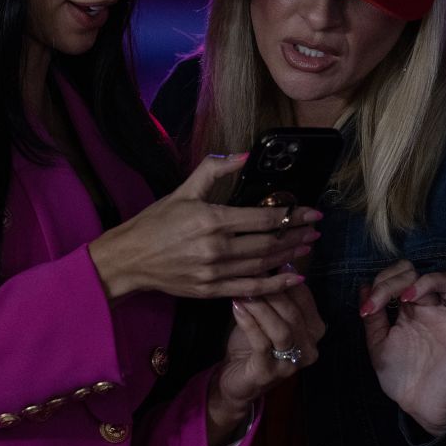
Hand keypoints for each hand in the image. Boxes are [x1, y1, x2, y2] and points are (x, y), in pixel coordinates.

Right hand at [88, 154, 322, 301]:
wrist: (130, 258)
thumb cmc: (156, 222)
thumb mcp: (184, 190)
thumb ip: (215, 170)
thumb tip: (244, 155)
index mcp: (212, 219)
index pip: (264, 216)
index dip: (293, 214)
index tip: (312, 213)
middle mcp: (216, 247)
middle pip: (269, 243)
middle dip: (297, 236)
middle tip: (315, 231)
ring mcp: (215, 272)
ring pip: (263, 265)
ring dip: (289, 256)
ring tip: (307, 247)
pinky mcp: (211, 290)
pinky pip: (250, 289)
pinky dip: (274, 285)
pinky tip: (292, 278)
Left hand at [207, 273, 325, 444]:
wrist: (237, 379)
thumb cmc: (253, 342)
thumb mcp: (267, 314)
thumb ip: (273, 294)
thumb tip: (270, 260)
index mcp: (314, 330)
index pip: (305, 298)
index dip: (287, 278)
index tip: (269, 260)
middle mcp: (310, 348)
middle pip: (293, 312)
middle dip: (272, 290)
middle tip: (252, 272)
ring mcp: (292, 364)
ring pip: (280, 328)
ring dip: (260, 305)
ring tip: (243, 289)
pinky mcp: (270, 373)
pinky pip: (261, 342)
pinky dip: (248, 321)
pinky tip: (236, 305)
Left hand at [359, 260, 445, 437]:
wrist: (419, 407)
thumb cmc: (401, 377)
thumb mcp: (378, 346)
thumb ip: (373, 319)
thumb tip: (365, 287)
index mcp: (408, 309)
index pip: (399, 279)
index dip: (381, 285)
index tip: (367, 308)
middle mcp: (430, 309)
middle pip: (421, 274)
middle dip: (397, 280)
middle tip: (382, 299)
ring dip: (430, 280)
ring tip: (409, 295)